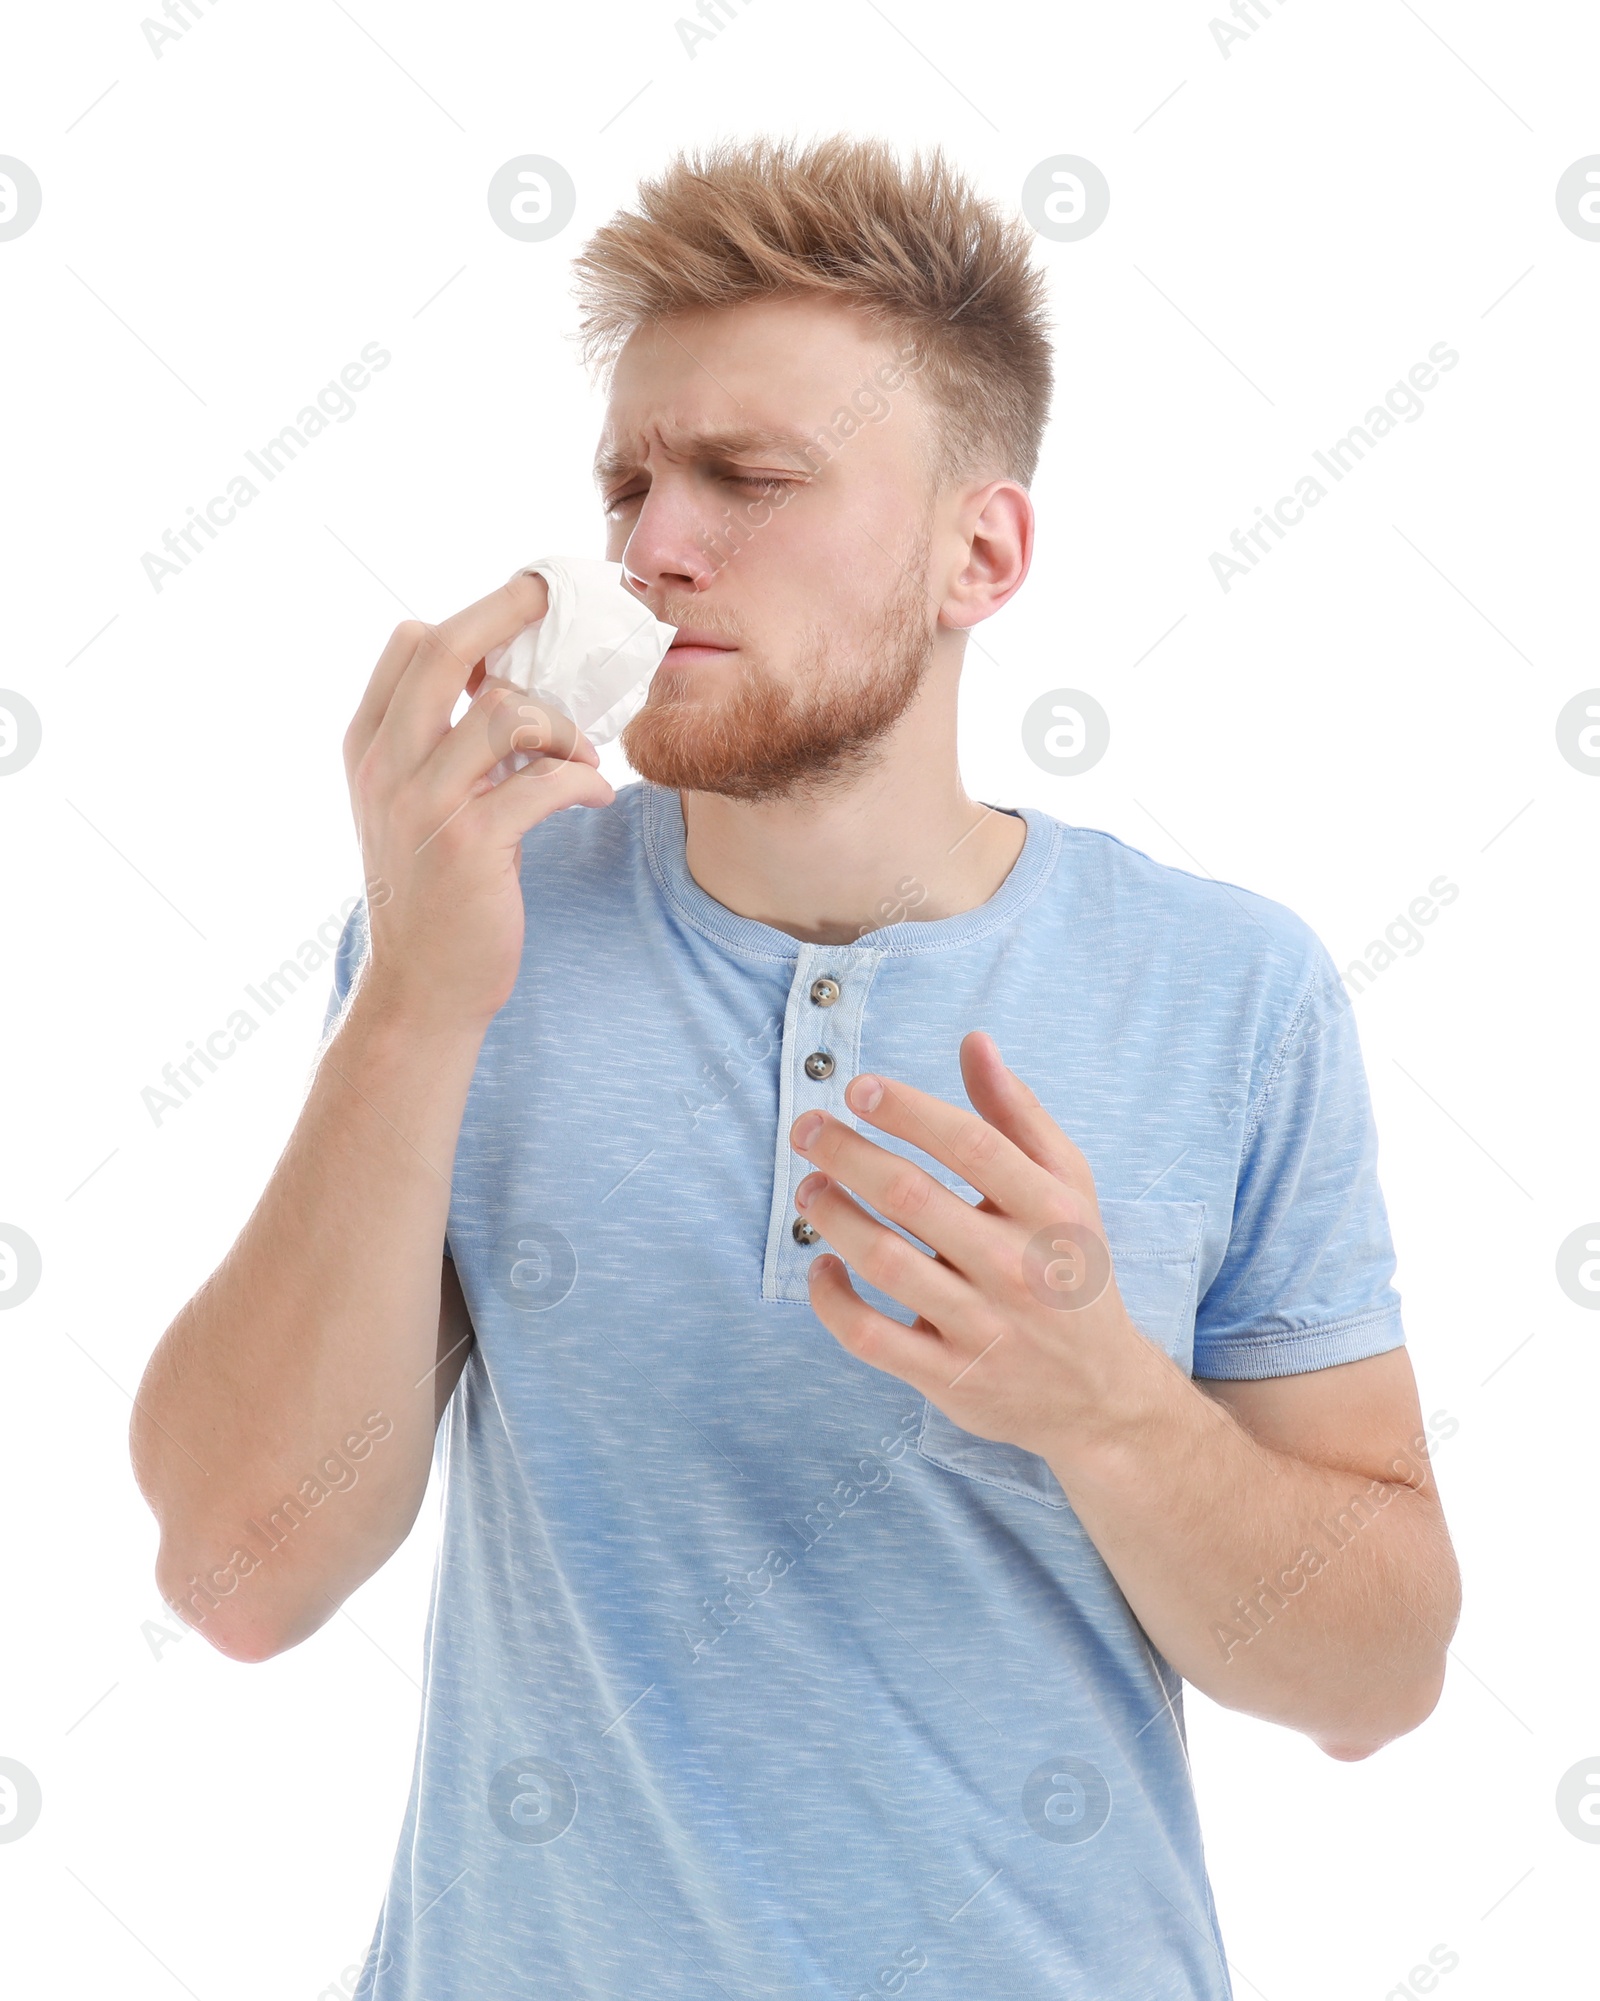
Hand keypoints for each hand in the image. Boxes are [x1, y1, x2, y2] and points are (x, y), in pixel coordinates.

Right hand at [341, 574, 613, 1033]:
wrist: (421, 988)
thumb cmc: (431, 891)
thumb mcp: (410, 807)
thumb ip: (438, 745)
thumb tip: (501, 683)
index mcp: (368, 747)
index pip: (408, 643)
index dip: (470, 616)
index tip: (520, 613)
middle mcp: (386, 767)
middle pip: (443, 649)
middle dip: (510, 610)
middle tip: (556, 601)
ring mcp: (426, 805)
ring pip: (508, 711)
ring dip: (563, 726)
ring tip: (582, 757)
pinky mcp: (473, 846)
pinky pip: (547, 782)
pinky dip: (585, 781)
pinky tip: (597, 797)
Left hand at [788, 1031, 1150, 1459]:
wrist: (1098, 1394)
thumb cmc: (1069, 1270)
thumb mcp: (1069, 1188)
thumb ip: (1019, 1114)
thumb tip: (974, 1041)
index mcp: (1050, 1210)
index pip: (971, 1145)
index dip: (906, 1109)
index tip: (857, 1087)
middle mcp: (1017, 1267)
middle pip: (911, 1196)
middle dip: (845, 1153)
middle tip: (807, 1129)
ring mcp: (982, 1326)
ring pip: (883, 1261)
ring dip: (831, 1215)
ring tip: (809, 1188)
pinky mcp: (949, 1377)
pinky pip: (870, 1336)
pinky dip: (832, 1299)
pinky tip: (822, 1266)